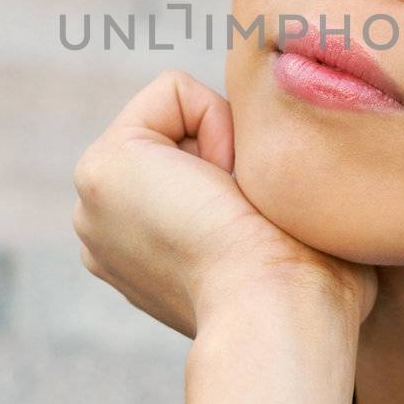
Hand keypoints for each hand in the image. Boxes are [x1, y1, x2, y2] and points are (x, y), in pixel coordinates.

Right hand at [71, 69, 376, 338]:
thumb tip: (302, 176)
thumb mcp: (282, 239)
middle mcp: (107, 232)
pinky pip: (173, 90)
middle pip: (186, 137)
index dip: (246, 177)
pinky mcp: (100, 167)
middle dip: (230, 159)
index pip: (197, 165)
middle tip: (249, 220)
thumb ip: (268, 206)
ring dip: (227, 148)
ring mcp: (93, 203)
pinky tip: (221, 187)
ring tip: (235, 209)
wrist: (281, 313)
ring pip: (181, 113)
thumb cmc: (310, 291)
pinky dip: (217, 123)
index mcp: (143, 255)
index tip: (258, 231)